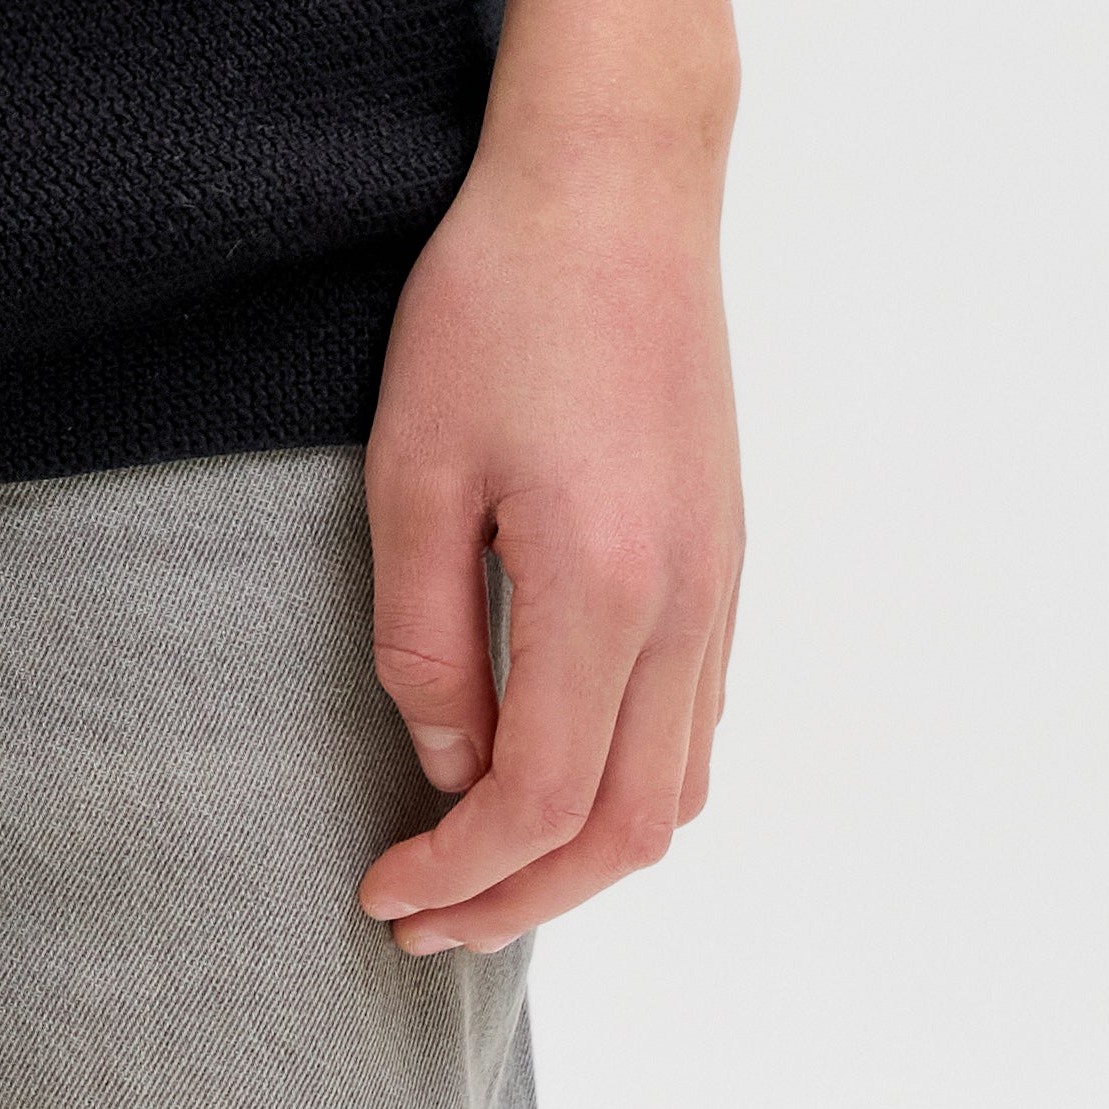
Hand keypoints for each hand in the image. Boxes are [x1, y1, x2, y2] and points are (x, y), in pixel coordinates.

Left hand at [355, 117, 741, 953]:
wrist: (615, 186)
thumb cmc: (496, 303)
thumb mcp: (414, 467)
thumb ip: (427, 636)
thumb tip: (447, 765)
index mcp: (605, 591)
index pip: (538, 800)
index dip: (458, 871)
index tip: (384, 893)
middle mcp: (687, 608)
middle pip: (628, 830)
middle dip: (523, 898)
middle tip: (425, 921)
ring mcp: (721, 584)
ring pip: (679, 788)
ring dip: (584, 854)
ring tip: (482, 869)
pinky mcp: (724, 554)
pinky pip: (696, 720)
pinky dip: (629, 784)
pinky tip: (553, 772)